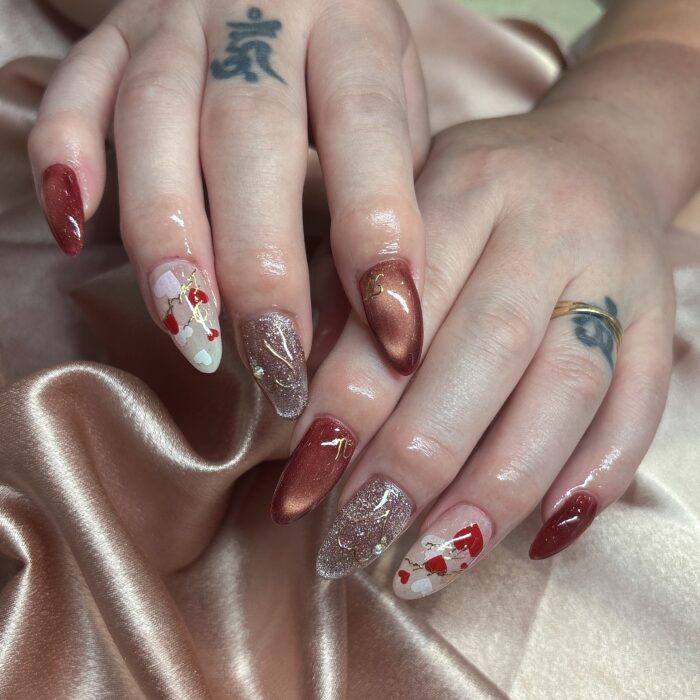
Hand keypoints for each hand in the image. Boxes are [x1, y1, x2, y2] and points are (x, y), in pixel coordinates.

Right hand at [28, 0, 429, 417]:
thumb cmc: (345, 52)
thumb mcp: (397, 94)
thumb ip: (390, 182)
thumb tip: (365, 311)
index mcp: (349, 26)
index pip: (367, 127)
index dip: (376, 230)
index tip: (390, 329)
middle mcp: (259, 12)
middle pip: (250, 137)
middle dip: (260, 261)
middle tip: (273, 358)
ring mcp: (173, 19)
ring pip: (154, 122)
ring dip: (166, 233)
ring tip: (187, 328)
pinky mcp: (110, 32)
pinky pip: (72, 92)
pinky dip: (63, 161)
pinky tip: (73, 230)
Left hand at [273, 101, 673, 597]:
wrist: (595, 151)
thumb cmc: (474, 191)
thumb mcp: (398, 204)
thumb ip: (347, 281)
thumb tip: (294, 388)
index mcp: (468, 184)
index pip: (408, 300)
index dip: (355, 395)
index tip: (305, 478)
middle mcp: (549, 226)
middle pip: (489, 350)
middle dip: (419, 453)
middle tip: (359, 532)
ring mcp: (617, 276)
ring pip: (566, 392)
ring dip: (496, 488)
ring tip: (429, 560)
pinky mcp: (662, 320)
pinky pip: (640, 407)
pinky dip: (593, 480)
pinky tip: (537, 538)